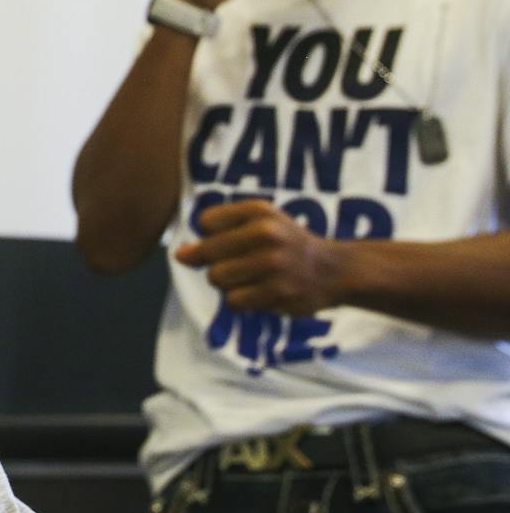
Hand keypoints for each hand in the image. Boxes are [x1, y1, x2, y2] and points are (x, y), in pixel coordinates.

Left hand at [175, 199, 345, 314]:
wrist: (333, 270)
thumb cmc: (284, 243)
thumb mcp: (258, 222)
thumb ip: (216, 232)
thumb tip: (179, 255)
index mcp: (259, 211)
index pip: (205, 222)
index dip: (212, 235)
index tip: (233, 240)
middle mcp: (267, 234)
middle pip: (207, 254)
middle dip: (215, 262)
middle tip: (240, 263)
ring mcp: (274, 265)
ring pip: (217, 279)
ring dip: (228, 282)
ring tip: (251, 277)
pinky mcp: (278, 293)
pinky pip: (234, 301)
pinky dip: (241, 299)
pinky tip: (261, 291)